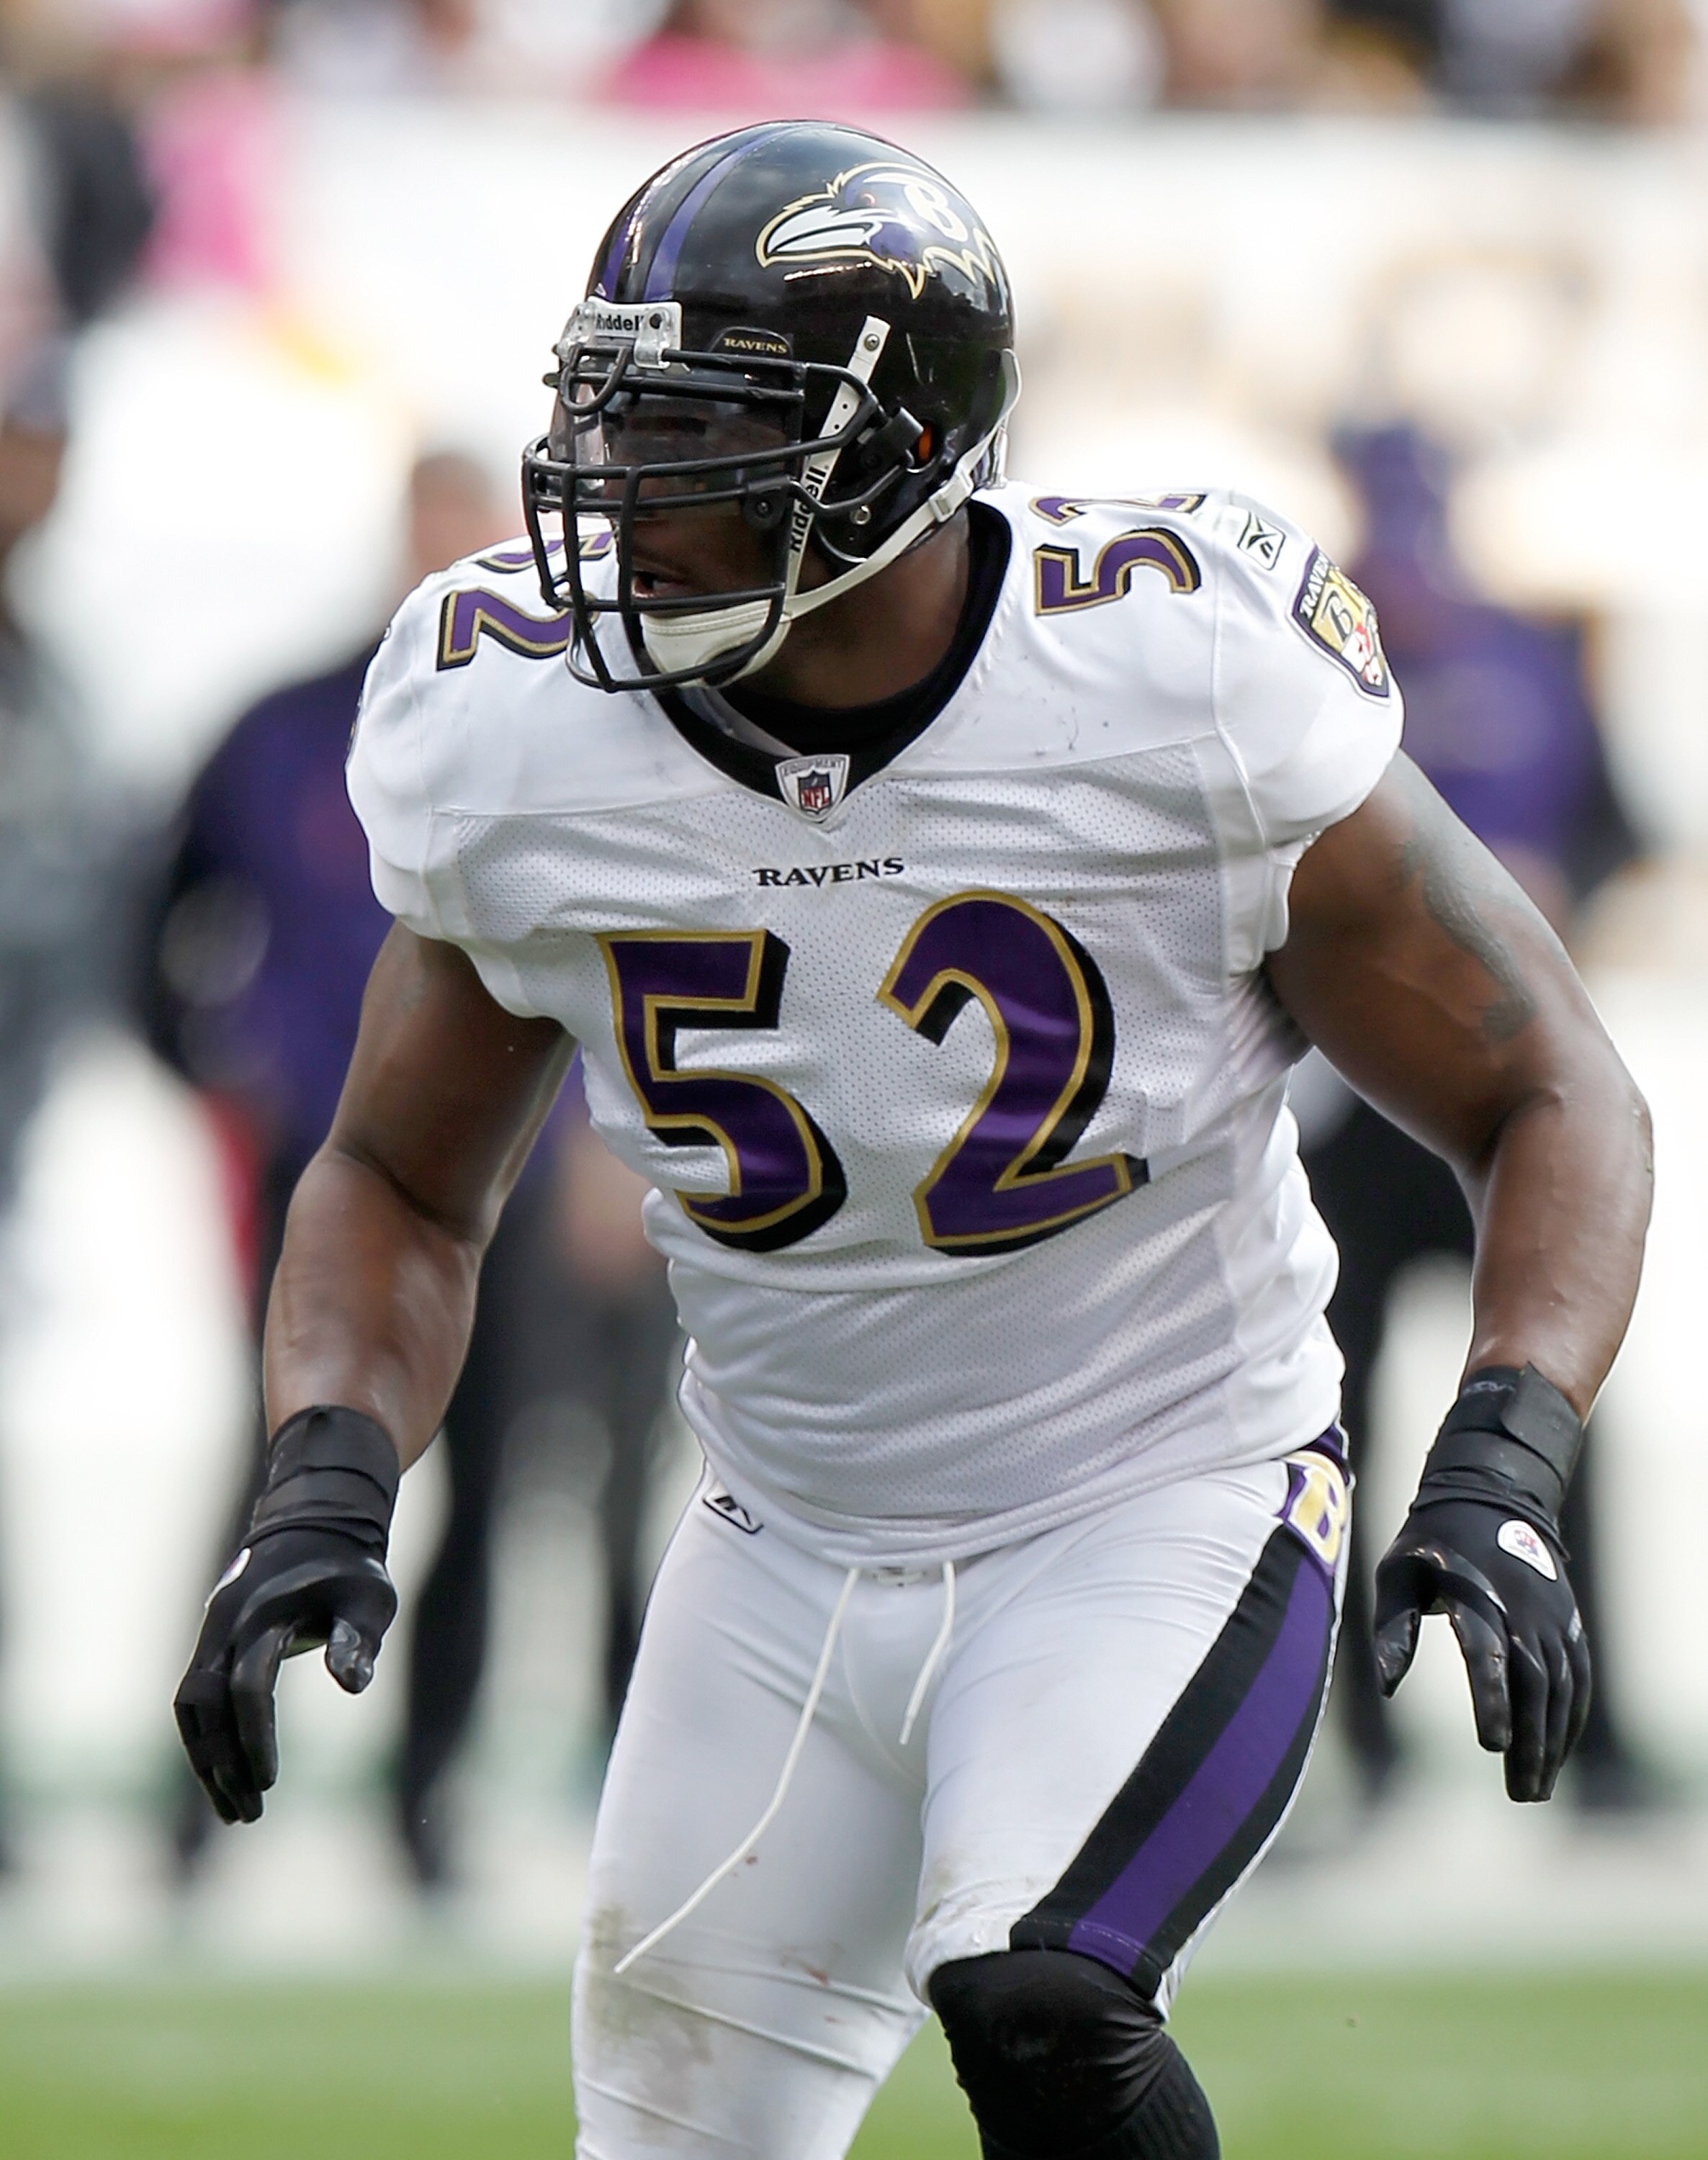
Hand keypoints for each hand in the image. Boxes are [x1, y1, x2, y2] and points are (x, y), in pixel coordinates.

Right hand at [174, 1525, 396, 1823]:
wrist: (315, 1526)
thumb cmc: (350, 1570)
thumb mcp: (369, 1599)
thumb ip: (358, 1640)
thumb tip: (353, 1686)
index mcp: (265, 1616)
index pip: (248, 1687)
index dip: (255, 1737)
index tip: (269, 1783)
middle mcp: (227, 1626)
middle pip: (207, 1705)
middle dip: (223, 1762)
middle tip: (250, 1813)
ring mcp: (213, 1634)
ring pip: (190, 1708)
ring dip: (206, 1760)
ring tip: (234, 1811)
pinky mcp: (211, 1644)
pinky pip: (194, 1699)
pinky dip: (204, 1739)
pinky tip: (224, 1776)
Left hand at [1373, 1497, 1589, 1801]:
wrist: (1490, 1496)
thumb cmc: (1431, 1542)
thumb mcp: (1397, 1572)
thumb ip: (1391, 1628)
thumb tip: (1385, 1688)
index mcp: (1476, 1595)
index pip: (1488, 1655)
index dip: (1492, 1701)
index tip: (1491, 1746)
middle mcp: (1523, 1609)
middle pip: (1534, 1685)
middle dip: (1529, 1742)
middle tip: (1520, 1793)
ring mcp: (1552, 1616)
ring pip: (1562, 1688)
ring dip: (1553, 1740)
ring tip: (1536, 1786)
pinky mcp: (1568, 1622)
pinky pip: (1578, 1677)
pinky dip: (1572, 1717)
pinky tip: (1557, 1750)